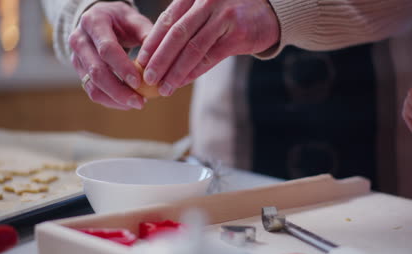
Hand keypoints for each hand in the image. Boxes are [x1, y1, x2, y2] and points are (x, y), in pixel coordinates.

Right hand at [69, 2, 152, 109]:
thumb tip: (160, 59)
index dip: (122, 67)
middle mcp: (80, 40)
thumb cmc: (121, 20)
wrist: (100, 18)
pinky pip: (92, 91)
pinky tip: (127, 103)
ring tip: (137, 103)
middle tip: (140, 102)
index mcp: (94, 22)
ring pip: (92, 86)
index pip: (107, 49)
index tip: (139, 82)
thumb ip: (147, 35)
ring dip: (115, 99)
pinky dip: (110, 101)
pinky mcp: (80, 71)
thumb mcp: (135, 20)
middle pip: (96, 71)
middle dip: (119, 91)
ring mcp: (77, 57)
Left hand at [136, 0, 279, 95]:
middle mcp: (207, 2)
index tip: (140, 60)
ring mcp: (224, 17)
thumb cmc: (232, 14)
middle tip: (147, 78)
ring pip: (193, 49)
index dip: (152, 42)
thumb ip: (186, 25)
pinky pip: (210, 57)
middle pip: (177, 34)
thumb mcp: (207, 10)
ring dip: (175, 71)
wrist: (270, 12)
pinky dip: (194, 72)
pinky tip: (182, 83)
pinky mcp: (237, 35)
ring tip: (163, 87)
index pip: (168, 20)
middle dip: (159, 59)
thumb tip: (159, 53)